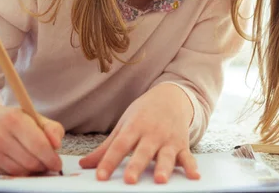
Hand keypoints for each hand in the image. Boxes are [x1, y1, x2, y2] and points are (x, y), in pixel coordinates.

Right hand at [0, 108, 63, 175]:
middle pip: (30, 161)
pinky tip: (21, 164)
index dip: (51, 157)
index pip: (38, 144)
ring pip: (20, 171)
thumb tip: (56, 145)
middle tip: (48, 164)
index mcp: (14, 119)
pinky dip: (19, 173)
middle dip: (43, 165)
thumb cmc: (18, 123)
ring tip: (35, 162)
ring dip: (32, 170)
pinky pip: (9, 176)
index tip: (57, 164)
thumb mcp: (37, 119)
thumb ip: (52, 130)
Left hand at [79, 83, 199, 183]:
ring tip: (160, 179)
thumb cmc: (144, 113)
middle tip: (130, 180)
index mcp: (134, 127)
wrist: (171, 97)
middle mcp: (152, 133)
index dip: (109, 161)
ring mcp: (168, 139)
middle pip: (142, 152)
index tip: (100, 176)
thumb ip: (106, 148)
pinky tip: (194, 176)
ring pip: (166, 155)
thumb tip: (84, 165)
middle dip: (136, 166)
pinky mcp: (182, 144)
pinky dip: (191, 166)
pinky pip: (187, 157)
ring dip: (163, 167)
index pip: (119, 146)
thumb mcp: (124, 125)